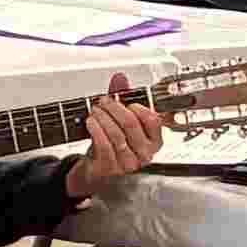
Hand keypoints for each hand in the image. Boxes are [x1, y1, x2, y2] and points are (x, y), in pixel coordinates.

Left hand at [70, 84, 167, 199]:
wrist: (98, 166)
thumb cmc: (114, 142)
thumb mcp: (121, 118)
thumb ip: (122, 97)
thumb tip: (120, 79)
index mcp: (155, 141)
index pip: (154, 121)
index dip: (139, 108)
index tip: (128, 102)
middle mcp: (145, 154)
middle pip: (131, 124)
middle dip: (115, 108)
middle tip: (104, 102)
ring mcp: (129, 163)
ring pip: (116, 134)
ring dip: (103, 118)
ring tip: (95, 111)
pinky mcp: (112, 168)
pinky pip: (104, 145)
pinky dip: (96, 130)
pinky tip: (91, 122)